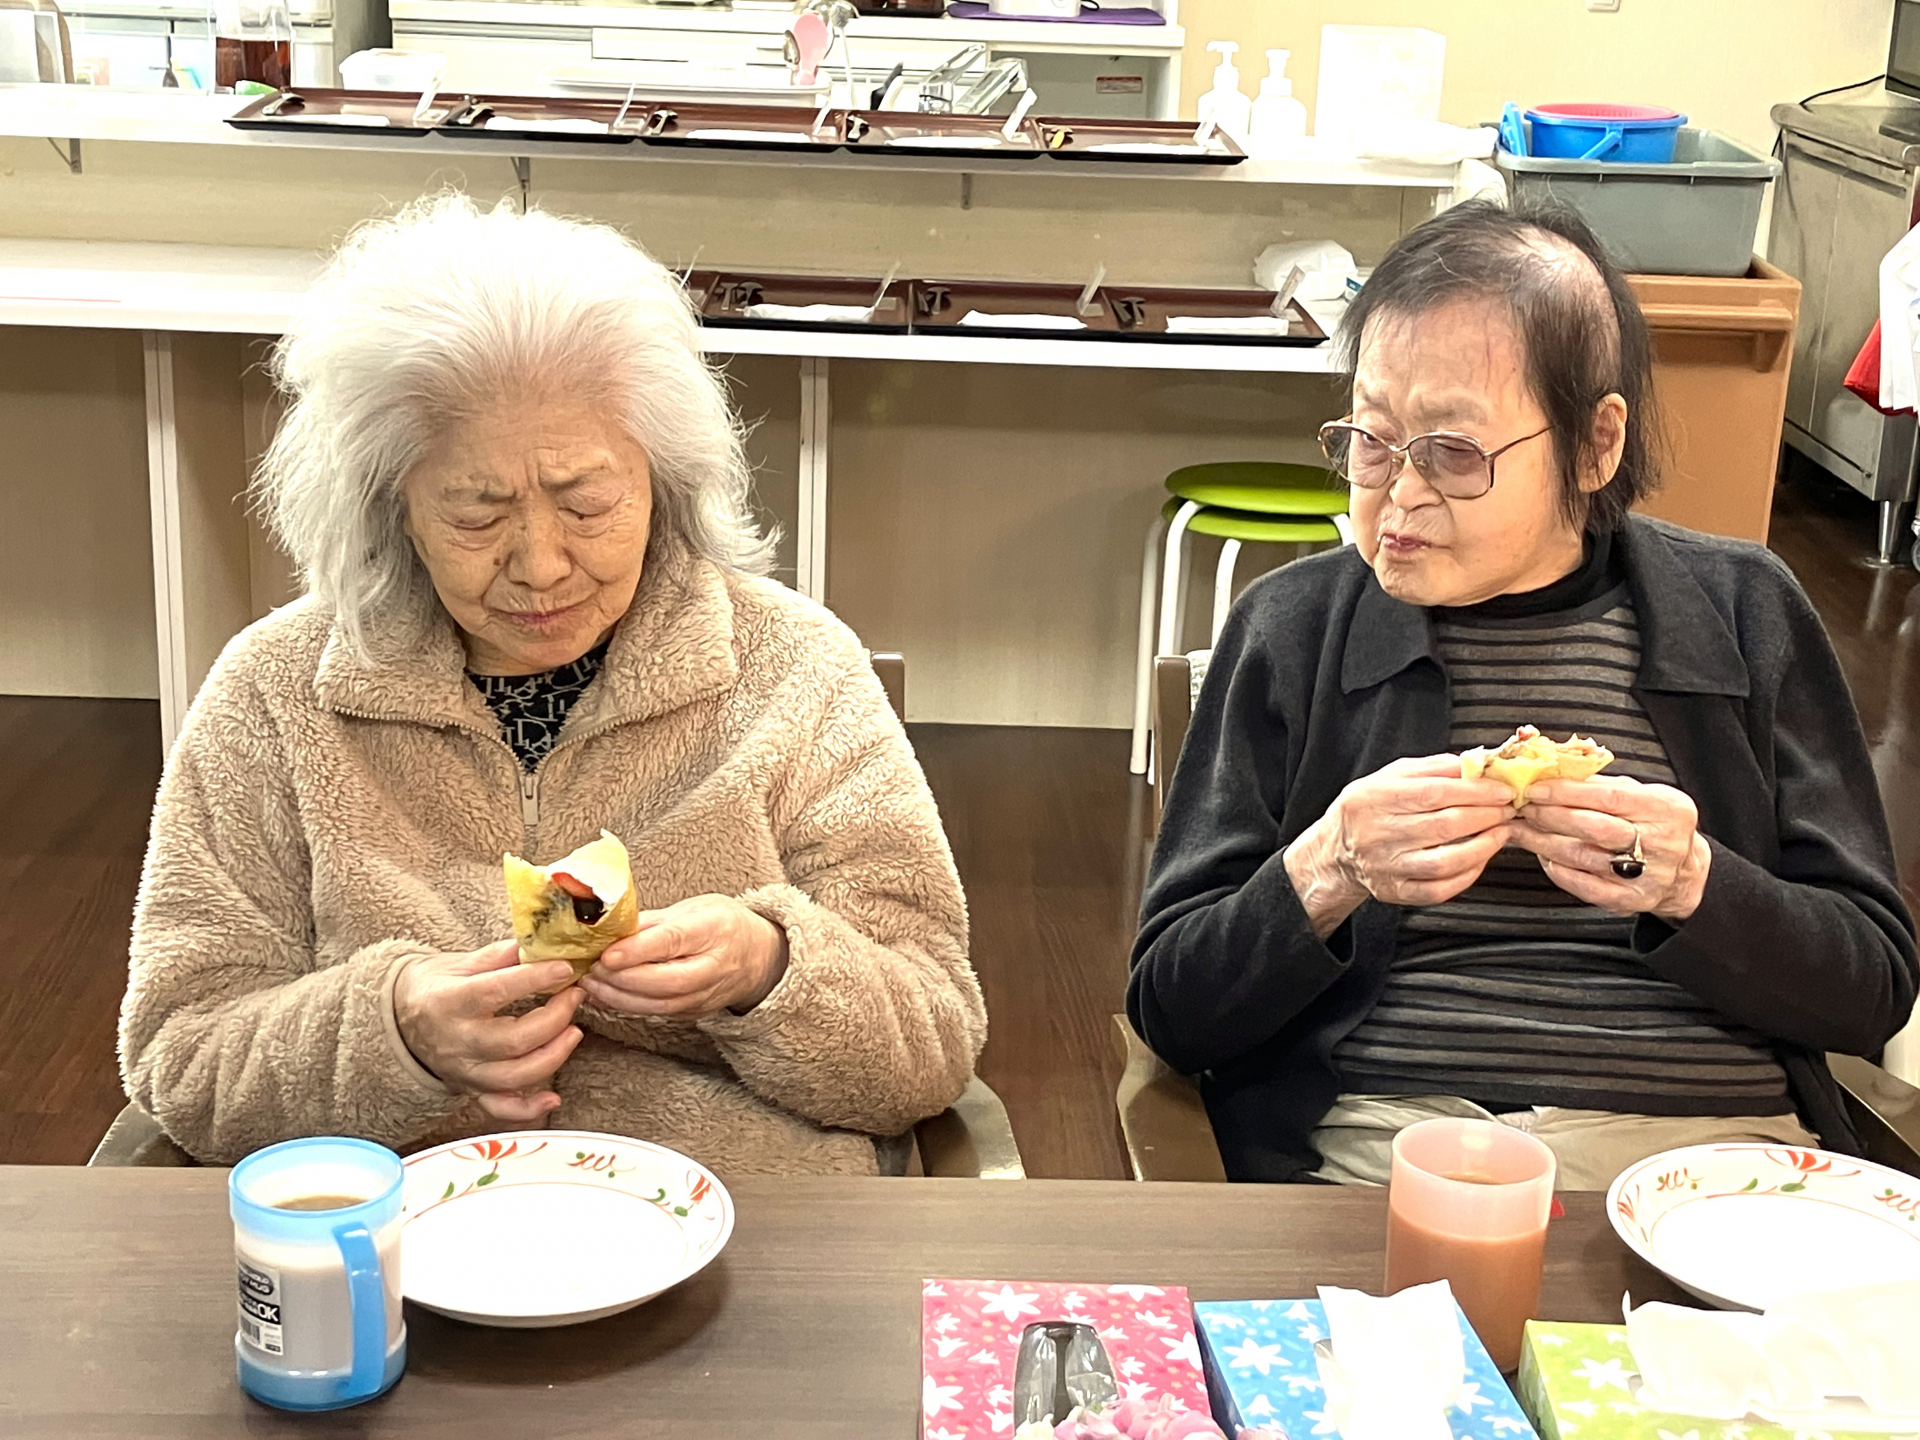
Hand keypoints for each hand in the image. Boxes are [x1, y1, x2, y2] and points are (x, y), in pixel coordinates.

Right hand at [392, 941, 584, 1122]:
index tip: (565, 968)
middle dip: (555, 1019)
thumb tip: (544, 944)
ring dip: (553, 1056)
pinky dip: (529, 1109)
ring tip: (573, 1031)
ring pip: (515, 1076)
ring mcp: (464, 1070)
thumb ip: (502, 956)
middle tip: (575, 996)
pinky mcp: (470, 1089)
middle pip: (514, 1040)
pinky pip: (500, 1108)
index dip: (535, 979)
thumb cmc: (435, 985)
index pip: (496, 991)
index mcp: (450, 1001)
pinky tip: (553, 1098)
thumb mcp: (460, 962)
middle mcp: (458, 1041)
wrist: (398, 1018)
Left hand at [580, 895, 789, 1018]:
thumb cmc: (721, 924)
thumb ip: (653, 921)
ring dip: (619, 997)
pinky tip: (605, 995)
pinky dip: (627, 1006)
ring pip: (659, 1004)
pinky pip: (657, 1013)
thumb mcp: (693, 908)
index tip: (607, 954)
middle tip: (591, 968)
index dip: (638, 950)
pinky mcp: (695, 1013)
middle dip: (622, 978)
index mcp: (714, 929)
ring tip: (590, 983)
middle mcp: (714, 966)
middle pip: (665, 981)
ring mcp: (706, 995)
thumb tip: (609, 928)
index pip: (673, 941)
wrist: (760, 956)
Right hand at [1284, 753, 1516, 937]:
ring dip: (1483, 847)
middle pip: (1444, 826)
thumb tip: (1477, 764)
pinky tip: (1480, 859)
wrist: (1337, 848)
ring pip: (1445, 862)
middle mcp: (1378, 834)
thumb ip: (1433, 767)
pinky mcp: (1395, 891)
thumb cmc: (1371, 806)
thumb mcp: (1391, 775)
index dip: (1475, 791)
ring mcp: (1387, 867)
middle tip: (1508, 809)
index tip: (1502, 789)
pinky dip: (1467, 875)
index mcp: (1376, 798)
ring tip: (1501, 832)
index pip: (1434, 793)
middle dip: (1486, 816)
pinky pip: (1439, 890)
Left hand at [1510, 776, 1710, 922]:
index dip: (1567, 792)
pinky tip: (1543, 856)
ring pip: (1583, 857)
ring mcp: (1645, 875)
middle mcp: (1660, 843)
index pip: (1609, 797)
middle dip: (1551, 816)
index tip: (1536, 788)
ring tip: (1521, 830)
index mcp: (1665, 809)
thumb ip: (1603, 784)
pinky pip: (1584, 887)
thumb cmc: (1656, 824)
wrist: (1685, 871)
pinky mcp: (1629, 900)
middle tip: (1523, 808)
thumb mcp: (1644, 795)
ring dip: (1544, 842)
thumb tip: (1554, 771)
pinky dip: (1558, 870)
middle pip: (1594, 829)